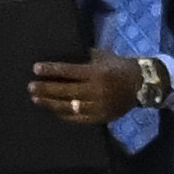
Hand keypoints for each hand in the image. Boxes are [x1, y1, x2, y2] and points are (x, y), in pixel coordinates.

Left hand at [29, 50, 146, 129]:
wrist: (142, 85)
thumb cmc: (119, 66)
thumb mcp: (104, 57)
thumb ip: (84, 57)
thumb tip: (63, 54)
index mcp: (97, 72)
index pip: (69, 71)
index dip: (52, 70)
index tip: (36, 69)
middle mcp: (96, 90)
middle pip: (65, 91)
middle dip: (46, 89)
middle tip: (31, 87)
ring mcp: (98, 106)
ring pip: (69, 106)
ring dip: (50, 103)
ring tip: (37, 99)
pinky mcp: (100, 117)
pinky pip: (78, 118)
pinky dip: (64, 115)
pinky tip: (54, 110)